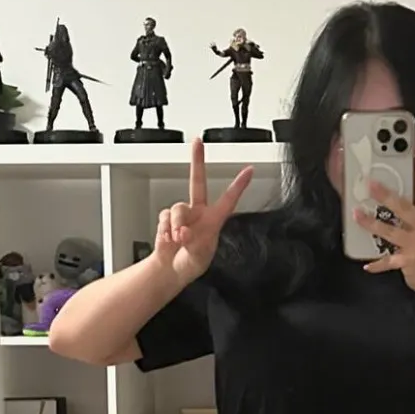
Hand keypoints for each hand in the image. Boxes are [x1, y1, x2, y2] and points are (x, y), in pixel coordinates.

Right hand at [153, 138, 252, 285]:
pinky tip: (169, 240)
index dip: (239, 185)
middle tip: (197, 142)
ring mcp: (182, 215)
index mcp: (213, 220)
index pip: (229, 199)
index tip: (249, 171)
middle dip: (197, 160)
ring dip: (178, 224)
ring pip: (178, 208)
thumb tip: (182, 231)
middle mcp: (198, 212)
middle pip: (197, 181)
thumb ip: (192, 241)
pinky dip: (166, 230)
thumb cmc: (191, 263)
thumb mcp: (199, 256)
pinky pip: (165, 218)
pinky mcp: (167, 219)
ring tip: (179, 240)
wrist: (172, 270)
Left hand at [356, 151, 414, 297]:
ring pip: (390, 230)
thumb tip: (396, 200)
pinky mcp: (409, 261)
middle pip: (404, 208)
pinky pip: (388, 260)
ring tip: (356, 214)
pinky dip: (377, 263)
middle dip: (386, 195)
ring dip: (371, 223)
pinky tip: (367, 263)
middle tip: (370, 184)